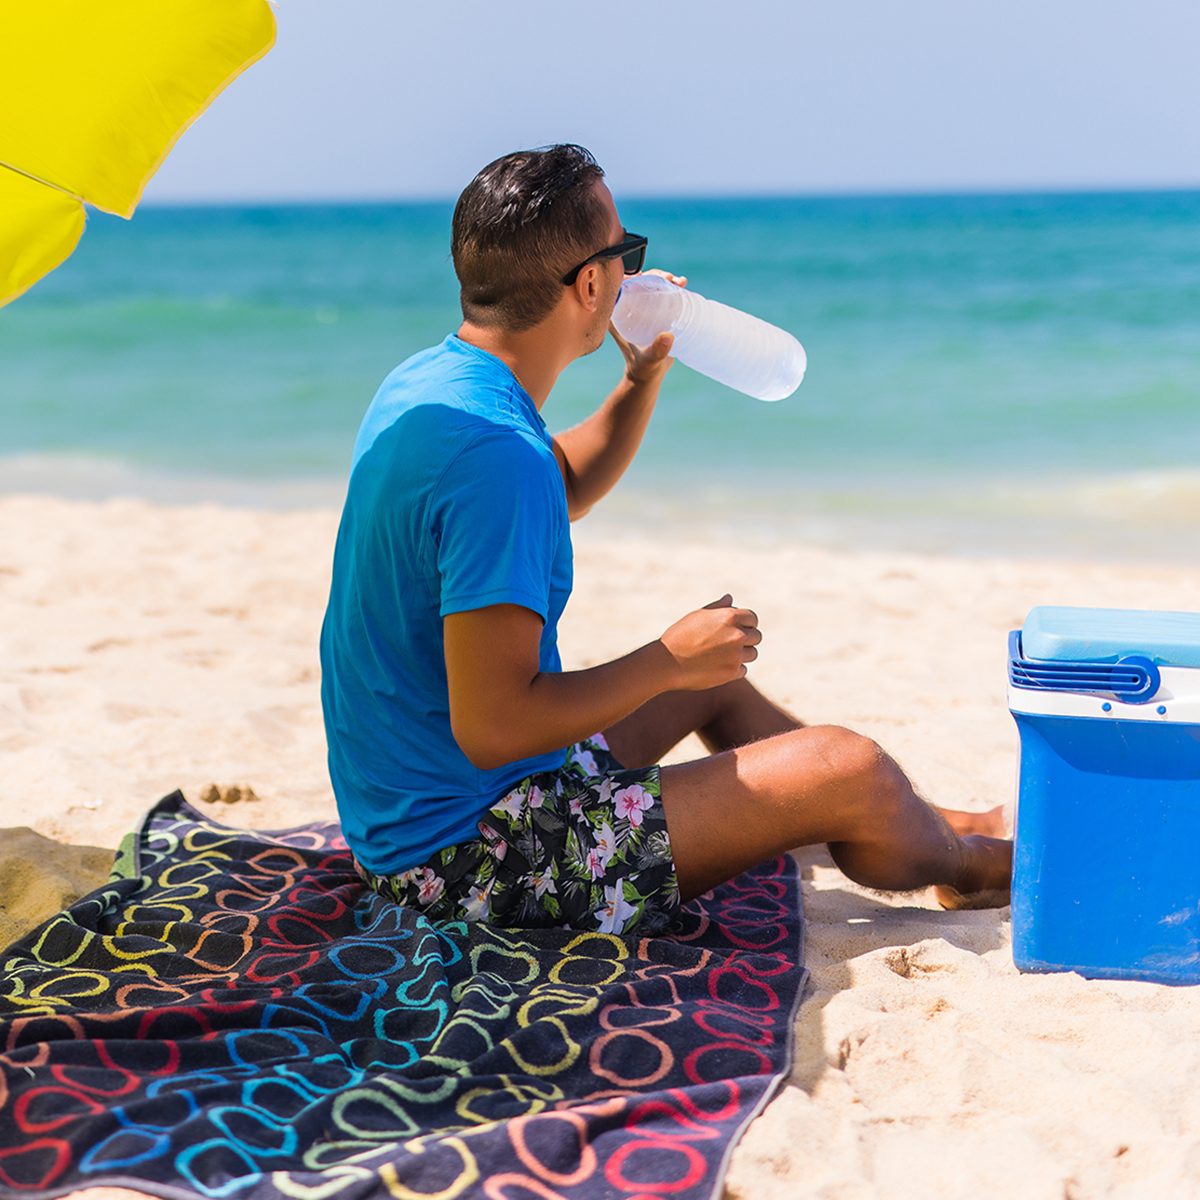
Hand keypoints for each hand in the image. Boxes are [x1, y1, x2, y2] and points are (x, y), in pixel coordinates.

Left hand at [608, 269, 687, 387]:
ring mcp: (639, 310)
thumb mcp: (649, 359)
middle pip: (636, 283)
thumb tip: (668, 336)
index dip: (630, 276)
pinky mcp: (652, 312)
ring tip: (677, 281)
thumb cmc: (643, 369)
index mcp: (615, 317)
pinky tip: (682, 283)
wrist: (649, 375)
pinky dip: (670, 286)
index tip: (647, 276)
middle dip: (653, 276)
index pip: (618, 288)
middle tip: (669, 279)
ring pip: (649, 286)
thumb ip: (656, 351)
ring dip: (663, 279)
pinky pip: (659, 293)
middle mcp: (625, 310)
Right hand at [658, 594, 761, 690]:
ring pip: (752, 654)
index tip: (735, 629)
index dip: (745, 624)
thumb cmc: (679, 637)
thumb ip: (718, 608)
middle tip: (726, 645)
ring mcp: (736, 654)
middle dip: (746, 640)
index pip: (752, 619)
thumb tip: (730, 598)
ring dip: (740, 655)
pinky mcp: (732, 672)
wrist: (666, 663)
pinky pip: (742, 669)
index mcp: (729, 617)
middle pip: (756, 637)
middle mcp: (737, 634)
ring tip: (719, 656)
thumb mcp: (697, 617)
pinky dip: (733, 669)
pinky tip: (715, 666)